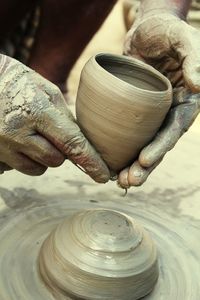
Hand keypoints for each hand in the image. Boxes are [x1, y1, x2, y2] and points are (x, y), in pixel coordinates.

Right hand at [0, 55, 109, 181]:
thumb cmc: (17, 83)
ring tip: (33, 134)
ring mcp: (3, 146)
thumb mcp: (45, 90)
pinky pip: (23, 168)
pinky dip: (29, 159)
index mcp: (36, 111)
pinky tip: (21, 141)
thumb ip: (64, 116)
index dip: (90, 161)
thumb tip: (81, 141)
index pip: (71, 142)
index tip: (103, 176)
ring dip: (45, 156)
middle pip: (56, 159)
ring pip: (40, 168)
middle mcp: (17, 132)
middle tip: (51, 132)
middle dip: (61, 151)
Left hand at [118, 13, 199, 187]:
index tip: (144, 160)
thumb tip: (199, 84)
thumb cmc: (168, 31)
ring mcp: (151, 114)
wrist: (146, 29)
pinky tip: (108, 159)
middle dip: (144, 165)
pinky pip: (127, 131)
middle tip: (128, 181)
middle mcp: (169, 112)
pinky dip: (119, 147)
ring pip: (142, 143)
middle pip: (158, 144)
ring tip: (118, 180)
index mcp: (186, 101)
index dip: (161, 146)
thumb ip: (194, 58)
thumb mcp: (183, 38)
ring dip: (132, 164)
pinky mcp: (134, 111)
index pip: (175, 129)